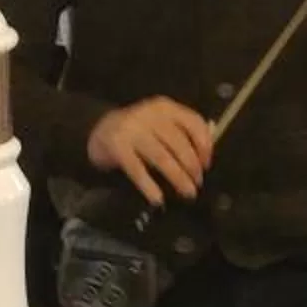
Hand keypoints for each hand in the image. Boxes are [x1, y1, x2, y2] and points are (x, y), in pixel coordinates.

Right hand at [88, 96, 214, 205]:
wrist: (98, 129)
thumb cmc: (138, 131)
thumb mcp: (161, 124)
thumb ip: (183, 133)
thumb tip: (208, 152)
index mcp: (165, 107)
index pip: (194, 123)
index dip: (204, 146)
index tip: (207, 165)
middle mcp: (150, 115)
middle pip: (179, 143)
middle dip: (192, 166)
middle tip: (197, 184)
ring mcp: (132, 130)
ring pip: (161, 157)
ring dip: (177, 177)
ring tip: (187, 193)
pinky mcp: (117, 146)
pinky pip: (137, 169)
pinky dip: (149, 186)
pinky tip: (158, 198)